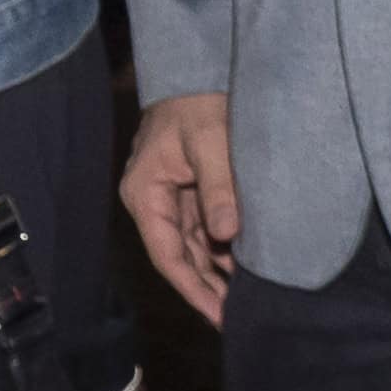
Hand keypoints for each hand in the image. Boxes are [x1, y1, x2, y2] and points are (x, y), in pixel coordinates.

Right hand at [123, 92, 240, 326]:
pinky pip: (202, 230)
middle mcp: (151, 201)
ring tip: (245, 302)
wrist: (194, 70)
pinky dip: (221, 250)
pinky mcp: (187, 191)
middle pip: (178, 258)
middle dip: (206, 289)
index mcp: (145, 194)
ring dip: (216, 272)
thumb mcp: (210, 141)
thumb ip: (219, 188)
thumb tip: (226, 235)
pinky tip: (244, 268)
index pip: (167, 255)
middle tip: (237, 321)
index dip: (193, 289)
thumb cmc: (198, 103)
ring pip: (191, 248)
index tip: (219, 316)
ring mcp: (169, 197)